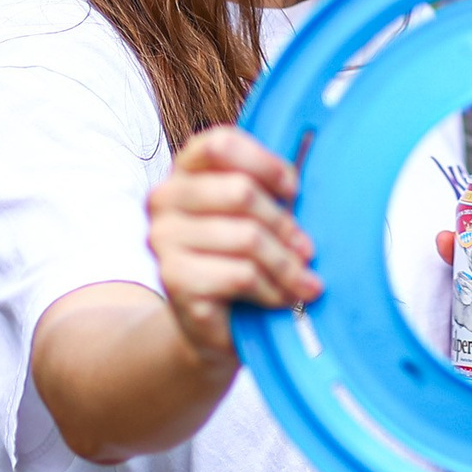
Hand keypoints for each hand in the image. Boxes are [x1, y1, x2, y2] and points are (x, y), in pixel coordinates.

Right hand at [147, 125, 320, 365]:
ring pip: (247, 237)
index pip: (221, 144)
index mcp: (184, 170)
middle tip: (307, 249)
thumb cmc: (239, 261)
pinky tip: (283, 300)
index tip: (293, 191)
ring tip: (304, 281)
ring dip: (286, 264)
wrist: (209, 327)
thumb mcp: (253, 217)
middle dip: (284, 224)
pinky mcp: (174, 279)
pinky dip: (273, 290)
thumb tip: (307, 180)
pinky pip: (241, 275)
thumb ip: (267, 191)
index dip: (265, 164)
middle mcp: (164, 199)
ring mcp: (163, 239)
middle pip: (241, 192)